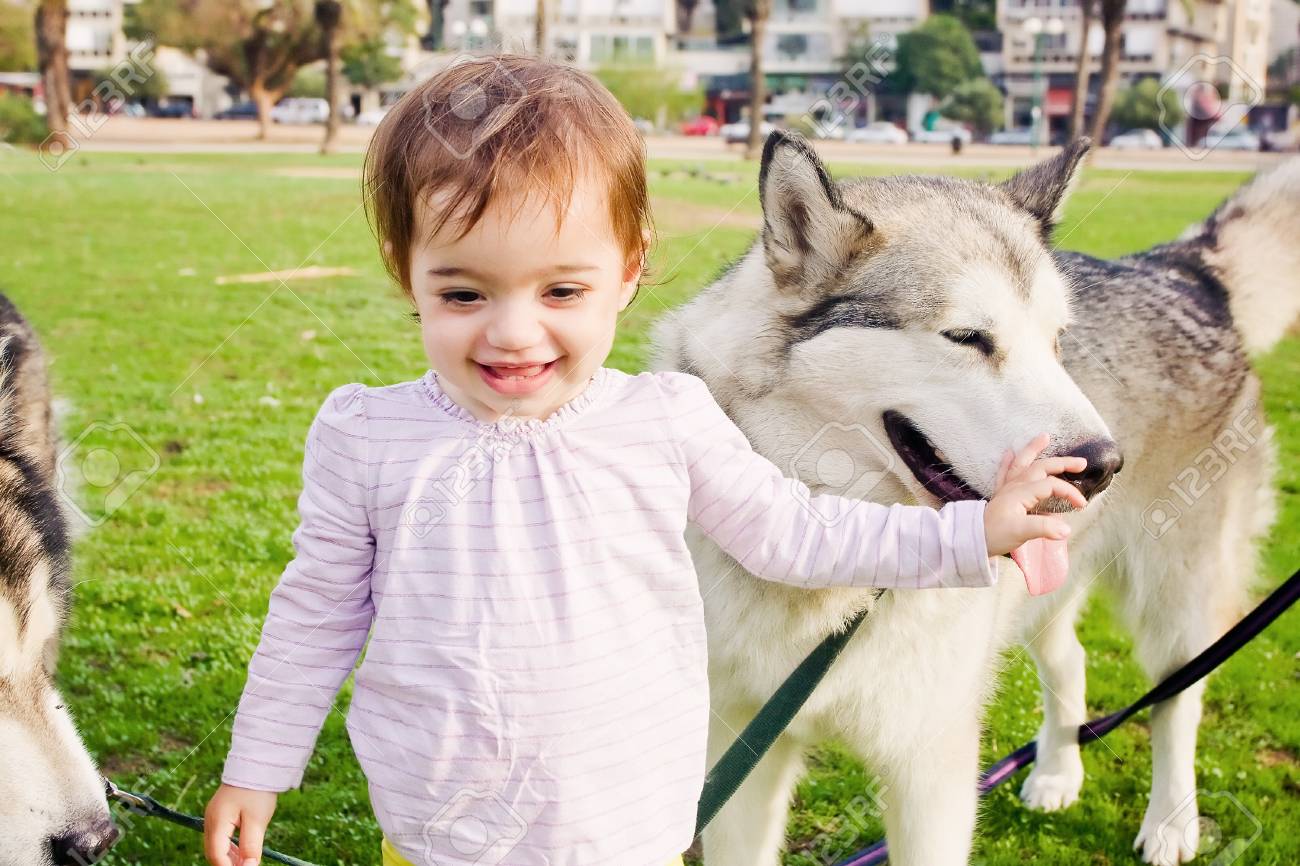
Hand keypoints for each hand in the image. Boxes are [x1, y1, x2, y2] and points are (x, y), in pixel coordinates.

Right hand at [204, 783, 277, 865]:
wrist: (257, 765)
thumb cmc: (257, 791)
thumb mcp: (257, 820)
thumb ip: (251, 845)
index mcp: (217, 822)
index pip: (216, 854)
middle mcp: (210, 820)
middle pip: (213, 852)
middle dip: (228, 864)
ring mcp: (214, 817)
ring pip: (216, 846)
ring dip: (229, 858)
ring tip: (247, 863)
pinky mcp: (220, 814)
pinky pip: (220, 837)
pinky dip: (229, 848)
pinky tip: (242, 853)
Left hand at [984, 433, 1087, 556]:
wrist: (973, 539)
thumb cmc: (996, 535)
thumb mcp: (1022, 533)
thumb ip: (1044, 528)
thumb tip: (1066, 529)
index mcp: (1022, 493)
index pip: (1051, 485)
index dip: (1069, 492)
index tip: (1081, 505)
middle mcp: (1015, 486)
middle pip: (1041, 468)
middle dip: (1062, 463)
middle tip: (1081, 463)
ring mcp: (1006, 488)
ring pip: (1022, 463)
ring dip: (1033, 450)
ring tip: (1044, 437)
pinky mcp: (1000, 494)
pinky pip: (1004, 473)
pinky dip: (1007, 462)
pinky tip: (1009, 452)